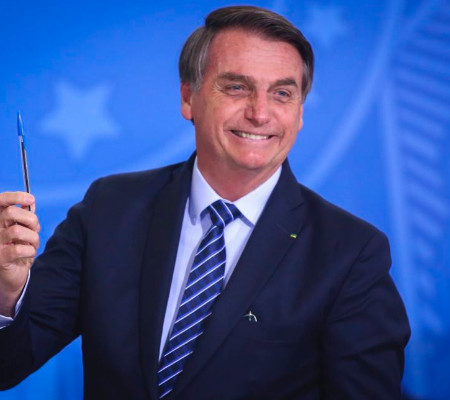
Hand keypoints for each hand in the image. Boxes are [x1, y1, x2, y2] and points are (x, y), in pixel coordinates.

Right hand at [0, 192, 39, 315]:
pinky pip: (19, 249)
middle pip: (11, 212)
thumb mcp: (23, 231)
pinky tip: (28, 254)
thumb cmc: (18, 249)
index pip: (0, 201)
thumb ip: (25, 217)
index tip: (31, 199)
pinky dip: (30, 250)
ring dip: (33, 237)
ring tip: (33, 244)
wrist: (13, 274)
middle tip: (35, 229)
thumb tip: (30, 203)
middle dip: (31, 219)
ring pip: (18, 230)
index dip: (15, 196)